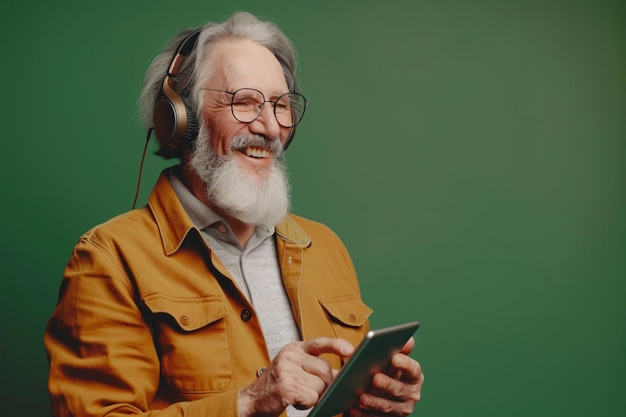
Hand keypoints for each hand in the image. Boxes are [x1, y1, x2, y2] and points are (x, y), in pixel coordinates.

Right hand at [238, 337, 354, 416]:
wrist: (252, 400)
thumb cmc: (277, 385)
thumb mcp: (295, 369)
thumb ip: (316, 367)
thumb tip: (343, 372)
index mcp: (294, 349)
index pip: (320, 343)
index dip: (337, 346)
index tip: (351, 350)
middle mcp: (290, 356)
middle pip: (325, 369)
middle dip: (325, 384)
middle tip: (310, 390)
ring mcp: (286, 370)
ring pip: (320, 386)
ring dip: (314, 396)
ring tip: (298, 394)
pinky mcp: (285, 387)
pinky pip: (311, 397)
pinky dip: (307, 404)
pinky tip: (294, 401)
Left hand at [346, 337, 423, 416]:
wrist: (380, 392)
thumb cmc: (387, 371)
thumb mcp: (393, 360)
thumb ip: (400, 349)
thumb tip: (409, 341)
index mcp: (414, 377)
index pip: (414, 370)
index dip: (405, 364)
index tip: (394, 357)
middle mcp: (410, 394)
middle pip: (400, 389)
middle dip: (387, 384)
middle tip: (375, 377)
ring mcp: (399, 409)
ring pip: (387, 406)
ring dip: (374, 401)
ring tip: (361, 396)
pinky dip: (363, 414)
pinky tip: (352, 408)